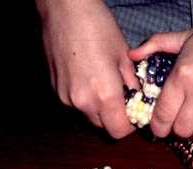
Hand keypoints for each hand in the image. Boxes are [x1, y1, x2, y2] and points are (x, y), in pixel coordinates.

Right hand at [37, 0, 138, 137]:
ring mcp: (66, 98)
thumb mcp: (124, 56)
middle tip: (122, 99)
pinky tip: (88, 78)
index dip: (129, 126)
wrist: (64, 9)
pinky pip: (75, 104)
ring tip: (104, 86)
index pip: (119, 131)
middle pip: (103, 127)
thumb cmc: (98, 27)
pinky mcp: (55, 90)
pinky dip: (85, 99)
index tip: (133, 113)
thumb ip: (131, 83)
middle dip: (114, 118)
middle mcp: (83, 102)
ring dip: (99, 109)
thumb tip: (136, 96)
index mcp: (105, 95)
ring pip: (88, 116)